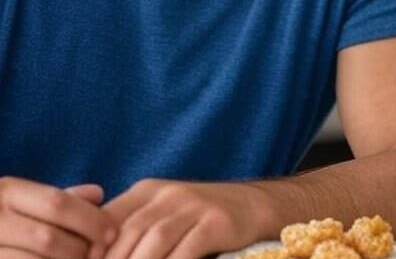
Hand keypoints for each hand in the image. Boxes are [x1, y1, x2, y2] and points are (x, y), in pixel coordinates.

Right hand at [0, 177, 117, 258]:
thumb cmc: (6, 219)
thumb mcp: (26, 201)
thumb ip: (60, 199)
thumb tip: (98, 194)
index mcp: (7, 192)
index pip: (57, 203)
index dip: (90, 219)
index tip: (113, 233)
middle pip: (47, 238)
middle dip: (79, 250)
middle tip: (99, 256)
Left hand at [103, 180, 273, 258]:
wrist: (252, 205)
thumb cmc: (199, 219)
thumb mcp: (163, 214)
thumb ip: (133, 230)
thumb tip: (94, 255)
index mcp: (147, 191)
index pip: (108, 219)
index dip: (93, 250)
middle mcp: (168, 194)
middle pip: (129, 232)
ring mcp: (194, 206)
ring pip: (155, 241)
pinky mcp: (216, 222)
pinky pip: (187, 251)